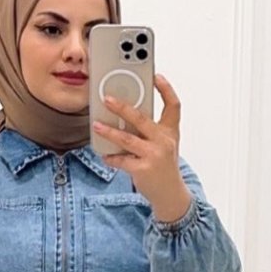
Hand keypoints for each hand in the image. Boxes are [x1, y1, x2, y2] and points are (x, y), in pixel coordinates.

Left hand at [92, 72, 191, 219]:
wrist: (170, 194)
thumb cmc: (164, 167)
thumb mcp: (165, 145)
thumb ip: (151, 130)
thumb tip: (126, 115)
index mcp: (170, 132)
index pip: (173, 106)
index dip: (166, 89)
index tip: (156, 76)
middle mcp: (163, 141)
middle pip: (141, 118)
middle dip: (122, 107)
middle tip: (107, 99)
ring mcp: (154, 155)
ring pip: (127, 139)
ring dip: (109, 132)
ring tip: (97, 126)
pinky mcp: (143, 169)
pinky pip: (122, 160)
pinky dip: (111, 157)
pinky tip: (104, 154)